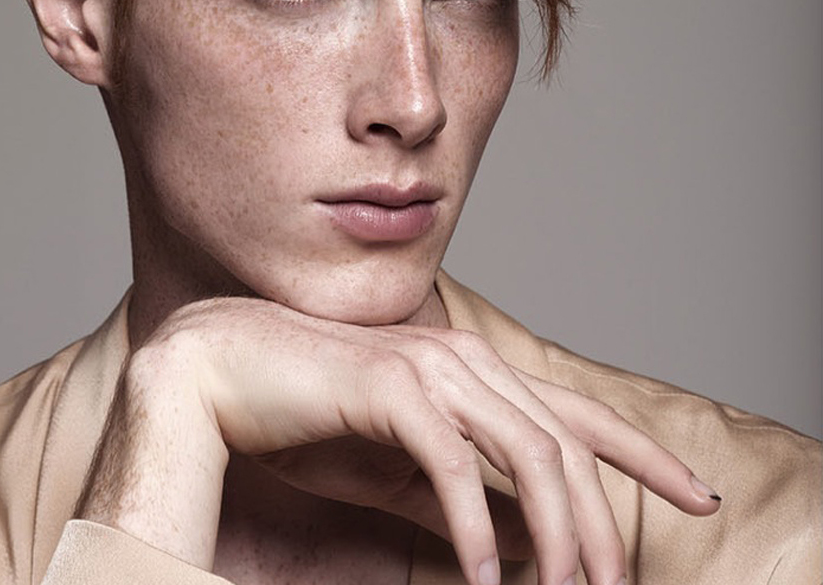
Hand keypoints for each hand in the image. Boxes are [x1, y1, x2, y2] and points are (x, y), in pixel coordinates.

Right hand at [76, 297, 719, 584]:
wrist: (225, 370)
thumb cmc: (311, 417)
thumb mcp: (400, 473)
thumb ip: (467, 504)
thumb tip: (532, 542)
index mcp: (475, 373)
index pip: (580, 414)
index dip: (645, 455)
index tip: (697, 494)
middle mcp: (466, 361)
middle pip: (566, 444)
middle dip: (603, 522)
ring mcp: (431, 369)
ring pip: (528, 452)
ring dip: (556, 531)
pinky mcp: (392, 388)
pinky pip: (453, 467)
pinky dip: (474, 529)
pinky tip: (482, 581)